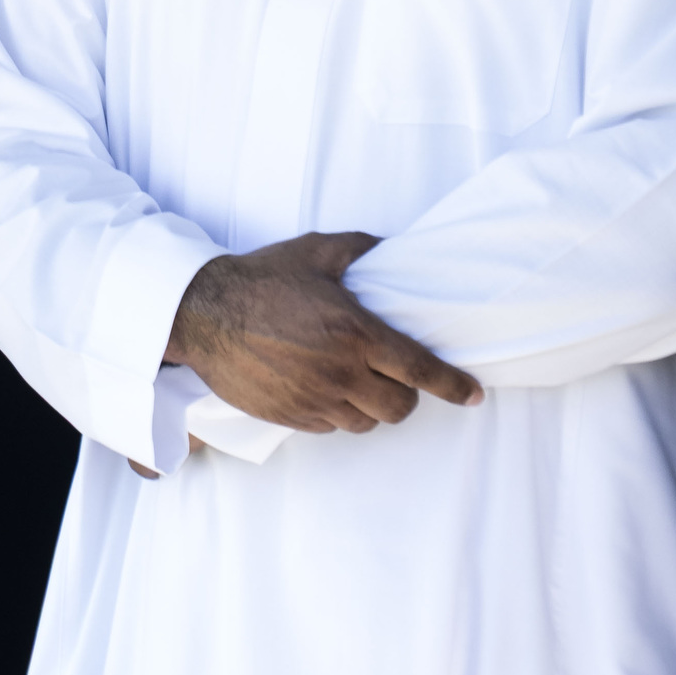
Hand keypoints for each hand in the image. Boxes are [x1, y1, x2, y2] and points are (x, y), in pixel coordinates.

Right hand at [166, 232, 482, 432]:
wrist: (202, 312)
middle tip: (394, 379)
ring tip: (357, 385)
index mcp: (355, 333)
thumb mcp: (314, 251)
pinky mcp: (289, 415)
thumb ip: (360, 248)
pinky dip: (337, 414)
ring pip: (367, 423)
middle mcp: (340, 372)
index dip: (454, 386)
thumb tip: (390, 246)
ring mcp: (313, 398)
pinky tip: (324, 391)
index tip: (473, 394)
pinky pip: (330, 427)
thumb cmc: (260, 279)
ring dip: (371, 408)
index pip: (420, 370)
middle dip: (405, 396)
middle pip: (399, 407)